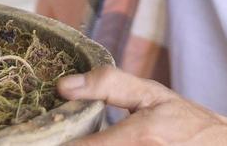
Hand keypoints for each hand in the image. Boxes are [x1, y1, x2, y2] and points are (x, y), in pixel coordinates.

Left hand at [58, 65, 226, 143]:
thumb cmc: (188, 123)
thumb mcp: (151, 95)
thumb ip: (108, 86)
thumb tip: (63, 85)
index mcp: (139, 137)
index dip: (57, 142)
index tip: (37, 135)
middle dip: (73, 142)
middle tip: (57, 135)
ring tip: (82, 137)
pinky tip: (104, 144)